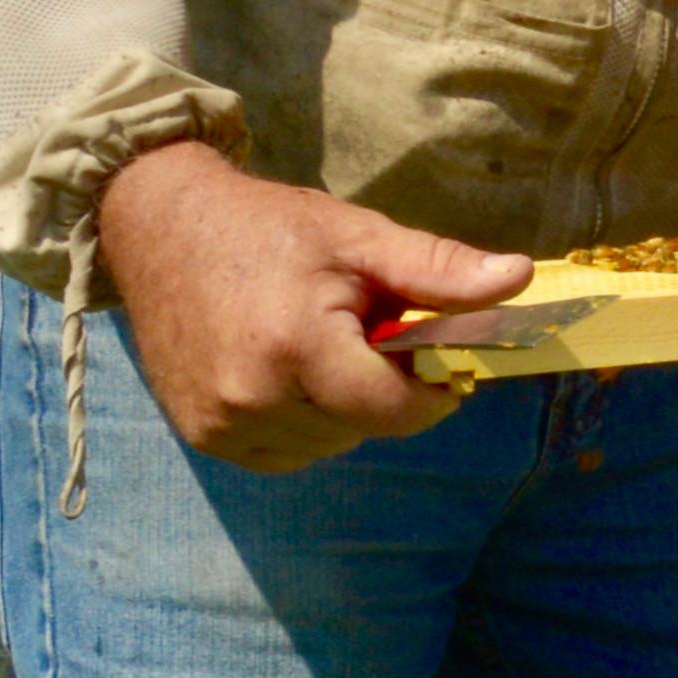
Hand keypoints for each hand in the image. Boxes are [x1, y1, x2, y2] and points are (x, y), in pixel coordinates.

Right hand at [90, 140, 526, 473]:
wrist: (158, 226)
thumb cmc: (267, 226)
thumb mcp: (360, 237)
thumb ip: (439, 270)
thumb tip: (519, 278)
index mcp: (295, 347)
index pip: (397, 409)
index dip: (430, 388)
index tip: (433, 356)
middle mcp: (250, 399)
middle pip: (364, 427)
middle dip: (380, 388)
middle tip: (359, 330)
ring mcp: (218, 425)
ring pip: (328, 445)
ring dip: (341, 408)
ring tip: (316, 345)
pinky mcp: (200, 437)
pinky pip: (285, 452)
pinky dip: (302, 422)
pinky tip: (284, 371)